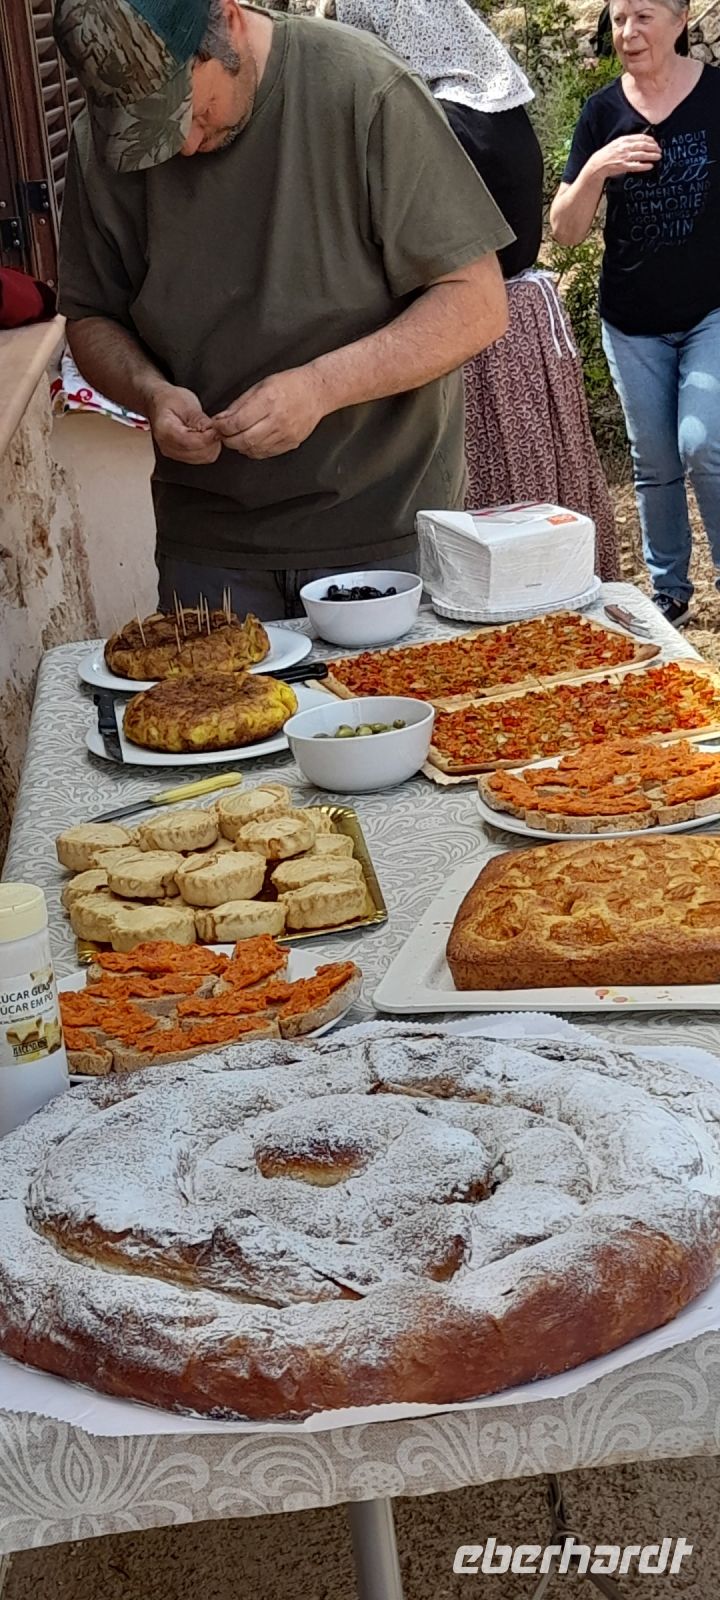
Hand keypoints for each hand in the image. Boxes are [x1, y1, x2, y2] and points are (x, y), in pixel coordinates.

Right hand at [147, 384, 220, 464]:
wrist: (161, 403)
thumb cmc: (170, 400)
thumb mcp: (185, 403)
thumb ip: (199, 419)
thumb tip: (213, 430)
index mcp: (164, 430)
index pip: (188, 442)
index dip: (206, 437)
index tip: (216, 429)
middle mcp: (167, 446)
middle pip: (198, 453)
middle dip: (211, 440)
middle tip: (215, 427)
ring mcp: (174, 454)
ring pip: (203, 457)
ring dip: (212, 444)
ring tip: (210, 430)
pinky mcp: (182, 457)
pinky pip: (203, 458)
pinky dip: (210, 448)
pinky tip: (207, 436)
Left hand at [212, 367, 327, 458]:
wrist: (317, 392)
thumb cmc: (290, 385)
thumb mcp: (261, 386)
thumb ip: (239, 404)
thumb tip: (221, 418)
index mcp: (268, 401)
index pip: (237, 422)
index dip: (222, 427)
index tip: (217, 425)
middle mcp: (277, 419)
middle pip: (244, 439)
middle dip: (228, 439)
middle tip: (223, 434)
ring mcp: (285, 434)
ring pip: (254, 449)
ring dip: (240, 446)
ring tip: (236, 437)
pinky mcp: (290, 443)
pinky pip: (266, 453)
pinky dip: (254, 450)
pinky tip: (251, 442)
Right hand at [590, 134, 661, 178]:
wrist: (598, 164)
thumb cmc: (608, 154)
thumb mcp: (617, 143)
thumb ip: (628, 142)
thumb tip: (640, 141)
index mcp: (624, 140)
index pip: (641, 137)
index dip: (650, 140)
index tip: (655, 143)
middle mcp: (625, 147)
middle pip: (643, 145)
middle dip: (654, 148)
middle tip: (659, 150)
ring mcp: (624, 157)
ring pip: (642, 155)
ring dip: (652, 156)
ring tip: (658, 157)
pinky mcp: (623, 166)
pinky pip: (637, 165)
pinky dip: (645, 165)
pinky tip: (650, 166)